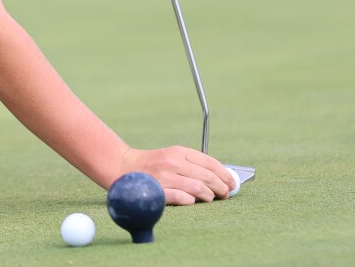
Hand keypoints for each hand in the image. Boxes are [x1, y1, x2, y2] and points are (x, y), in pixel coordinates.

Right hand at [118, 146, 238, 204]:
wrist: (121, 168)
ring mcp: (164, 177)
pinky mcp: (157, 191)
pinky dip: (191, 200)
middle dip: (221, 187)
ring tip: (211, 199)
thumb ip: (193, 165)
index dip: (224, 174)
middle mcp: (173, 162)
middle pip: (206, 176)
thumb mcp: (172, 157)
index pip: (209, 162)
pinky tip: (193, 202)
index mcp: (179, 152)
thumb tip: (221, 178)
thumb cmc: (153, 165)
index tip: (232, 183)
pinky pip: (181, 198)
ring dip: (209, 196)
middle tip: (226, 195)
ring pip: (197, 188)